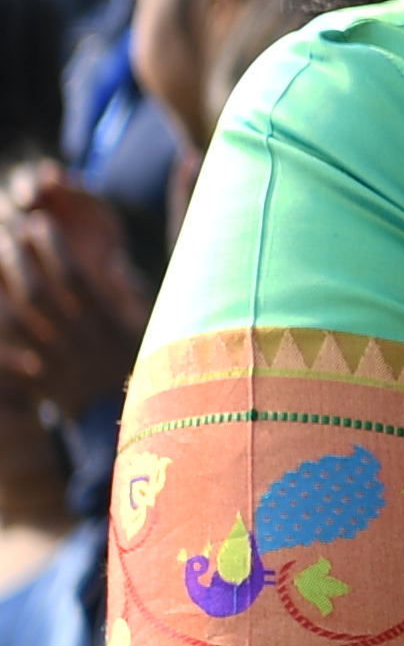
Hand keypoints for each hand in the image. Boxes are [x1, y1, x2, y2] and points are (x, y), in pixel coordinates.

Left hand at [0, 171, 147, 413]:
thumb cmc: (134, 368)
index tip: (40, 223)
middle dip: (19, 259)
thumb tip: (115, 263)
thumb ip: (134, 298)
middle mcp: (73, 342)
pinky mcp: (31, 381)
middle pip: (37, 293)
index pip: (74, 278)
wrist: (116, 422)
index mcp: (103, 327)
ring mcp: (49, 363)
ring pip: (11, 320)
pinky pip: (2, 353)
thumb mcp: (147, 332)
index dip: (54, 248)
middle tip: (7, 233)